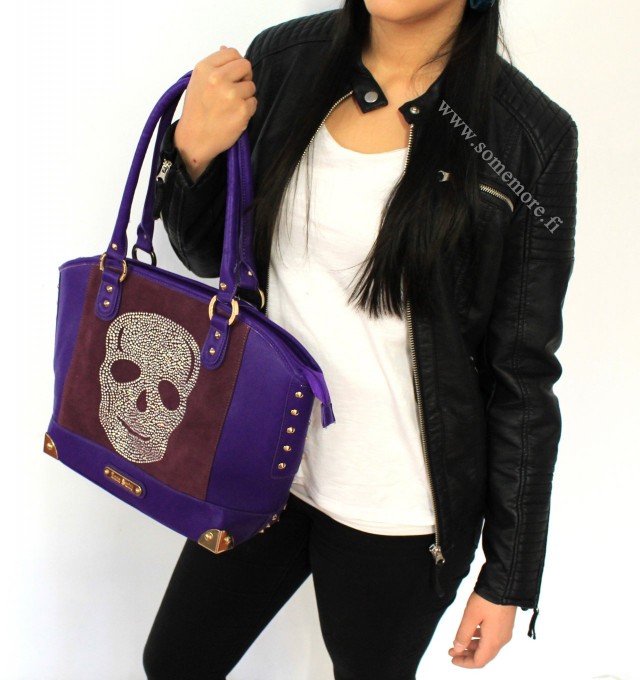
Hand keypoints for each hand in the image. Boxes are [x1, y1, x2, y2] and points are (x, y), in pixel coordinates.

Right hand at [175, 46, 257, 180]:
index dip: (235, 65)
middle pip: (246, 65)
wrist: (195, 140)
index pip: (232, 53)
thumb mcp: (197, 82)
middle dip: (244, 77)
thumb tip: (226, 47)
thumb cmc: (197, 111)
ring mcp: (231, 95)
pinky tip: (234, 116)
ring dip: (245, 95)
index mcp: (205, 68)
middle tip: (235, 90)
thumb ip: (214, 65)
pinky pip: (254, 102)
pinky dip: (247, 109)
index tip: (232, 76)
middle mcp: (217, 79)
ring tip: (230, 106)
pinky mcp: (242, 111)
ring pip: (251, 86)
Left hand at [448, 591, 515, 667]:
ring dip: (473, 646)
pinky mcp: (505, 624)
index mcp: (493, 641)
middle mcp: (501, 640)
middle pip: (484, 655)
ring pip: (488, 647)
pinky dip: (480, 639)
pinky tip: (472, 631)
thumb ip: (463, 634)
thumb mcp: (470, 616)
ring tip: (459, 641)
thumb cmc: (487, 599)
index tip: (452, 658)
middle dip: (467, 655)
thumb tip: (457, 649)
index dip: (465, 663)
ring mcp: (505, 632)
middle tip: (452, 650)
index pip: (479, 661)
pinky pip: (492, 638)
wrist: (505, 584)